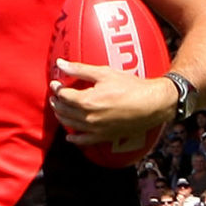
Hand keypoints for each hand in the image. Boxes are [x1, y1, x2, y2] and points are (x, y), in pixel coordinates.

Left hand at [49, 60, 172, 146]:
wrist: (150, 104)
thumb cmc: (130, 86)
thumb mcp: (104, 73)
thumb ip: (80, 69)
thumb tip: (60, 64)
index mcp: (86, 101)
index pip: (63, 95)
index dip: (57, 88)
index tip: (56, 83)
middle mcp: (88, 117)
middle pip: (65, 111)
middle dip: (57, 103)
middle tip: (55, 97)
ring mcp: (95, 129)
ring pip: (71, 125)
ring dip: (62, 117)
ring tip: (59, 110)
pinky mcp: (104, 137)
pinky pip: (84, 140)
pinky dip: (75, 139)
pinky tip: (70, 136)